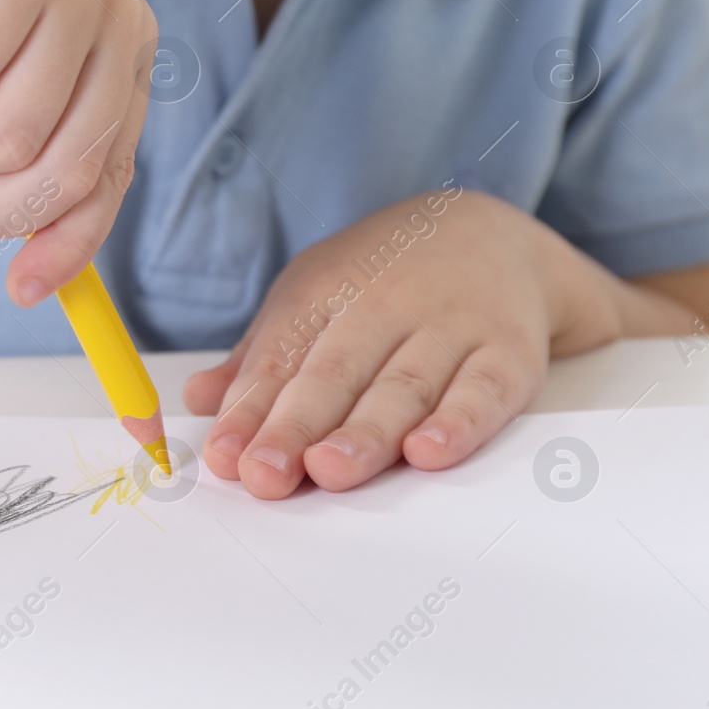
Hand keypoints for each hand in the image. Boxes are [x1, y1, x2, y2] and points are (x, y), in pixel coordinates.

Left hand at [184, 187, 624, 498]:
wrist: (493, 234)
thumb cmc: (383, 279)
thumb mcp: (312, 296)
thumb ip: (261, 358)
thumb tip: (199, 400)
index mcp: (327, 293)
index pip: (282, 357)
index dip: (250, 409)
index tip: (225, 457)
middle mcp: (386, 306)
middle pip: (336, 373)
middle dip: (296, 426)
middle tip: (265, 474)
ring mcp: (450, 327)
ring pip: (404, 386)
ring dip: (366, 433)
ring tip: (330, 470)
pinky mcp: (509, 352)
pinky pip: (484, 390)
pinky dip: (459, 422)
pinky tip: (428, 453)